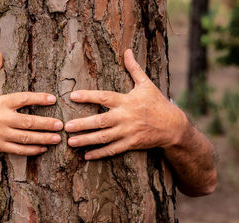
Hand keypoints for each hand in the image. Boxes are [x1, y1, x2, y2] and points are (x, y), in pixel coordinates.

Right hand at [0, 51, 63, 155]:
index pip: (23, 99)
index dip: (39, 98)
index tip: (53, 99)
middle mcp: (1, 119)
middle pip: (28, 122)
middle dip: (46, 123)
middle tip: (61, 125)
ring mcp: (0, 134)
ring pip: (25, 138)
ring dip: (43, 138)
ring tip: (57, 138)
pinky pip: (17, 150)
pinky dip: (31, 150)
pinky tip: (43, 149)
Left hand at [65, 49, 188, 159]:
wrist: (173, 126)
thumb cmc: (157, 103)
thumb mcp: (146, 84)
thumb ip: (134, 69)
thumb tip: (127, 51)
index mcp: (127, 101)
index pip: (104, 97)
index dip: (88, 96)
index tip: (73, 96)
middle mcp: (126, 117)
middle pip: (101, 121)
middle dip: (82, 124)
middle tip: (66, 126)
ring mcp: (128, 132)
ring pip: (104, 137)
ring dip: (86, 140)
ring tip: (70, 142)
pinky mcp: (131, 144)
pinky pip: (113, 150)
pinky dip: (99, 154)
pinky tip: (86, 155)